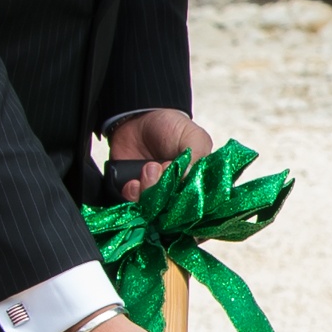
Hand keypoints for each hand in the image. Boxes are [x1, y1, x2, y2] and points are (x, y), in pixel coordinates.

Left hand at [98, 105, 213, 200]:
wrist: (137, 119)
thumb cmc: (171, 127)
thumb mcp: (194, 137)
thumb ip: (198, 159)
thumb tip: (190, 183)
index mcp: (198, 183)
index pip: (199, 205)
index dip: (190, 202)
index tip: (182, 187)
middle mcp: (178, 194)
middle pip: (174, 212)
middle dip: (165, 195)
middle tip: (159, 168)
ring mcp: (156, 196)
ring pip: (153, 211)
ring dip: (147, 192)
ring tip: (148, 168)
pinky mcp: (136, 195)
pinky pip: (132, 206)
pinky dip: (132, 194)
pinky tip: (132, 181)